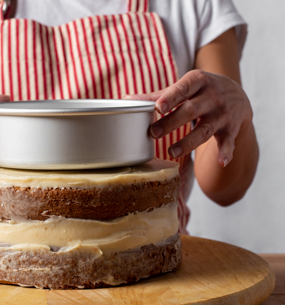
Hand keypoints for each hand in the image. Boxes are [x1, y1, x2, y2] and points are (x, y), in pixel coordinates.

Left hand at [125, 70, 252, 166]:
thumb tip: (127, 99)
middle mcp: (213, 96)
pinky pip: (228, 142)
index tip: (158, 107)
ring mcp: (223, 114)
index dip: (171, 97)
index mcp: (198, 81)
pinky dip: (226, 152)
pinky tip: (221, 162)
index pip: (183, 88)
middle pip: (191, 111)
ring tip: (171, 152)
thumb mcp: (184, 87)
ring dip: (188, 142)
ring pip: (205, 129)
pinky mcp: (231, 129)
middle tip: (153, 133)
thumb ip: (158, 95)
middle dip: (172, 123)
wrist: (238, 93)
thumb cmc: (201, 91)